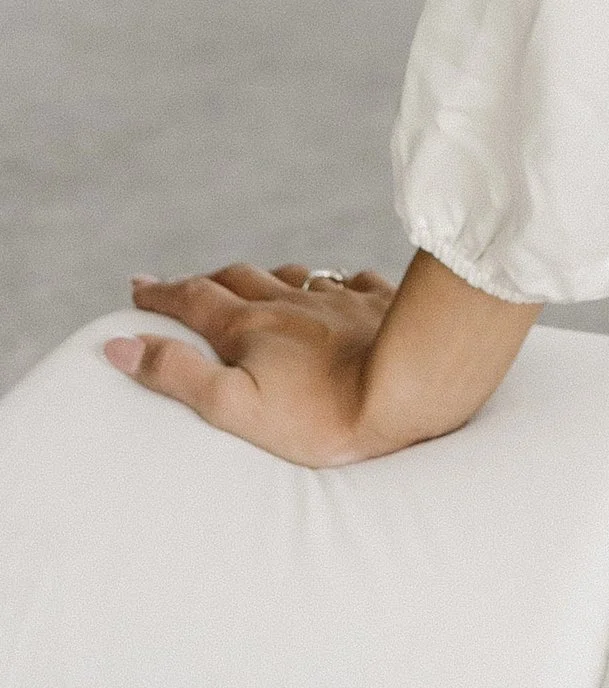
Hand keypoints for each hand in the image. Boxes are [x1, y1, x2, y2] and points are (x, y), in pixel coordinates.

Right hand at [104, 251, 536, 466]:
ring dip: (267, 276)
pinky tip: (340, 288)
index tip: (137, 288)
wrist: (412, 388)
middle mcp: (292, 300)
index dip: (161, 295)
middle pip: (240, 278)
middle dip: (207, 281)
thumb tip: (118, 346)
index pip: (193, 300)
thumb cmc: (321, 413)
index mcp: (250, 325)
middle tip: (187, 285)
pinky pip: (352, 281)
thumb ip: (177, 374)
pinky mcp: (381, 302)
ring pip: (294, 274)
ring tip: (256, 282)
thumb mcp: (234, 405)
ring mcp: (340, 297)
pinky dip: (333, 284)